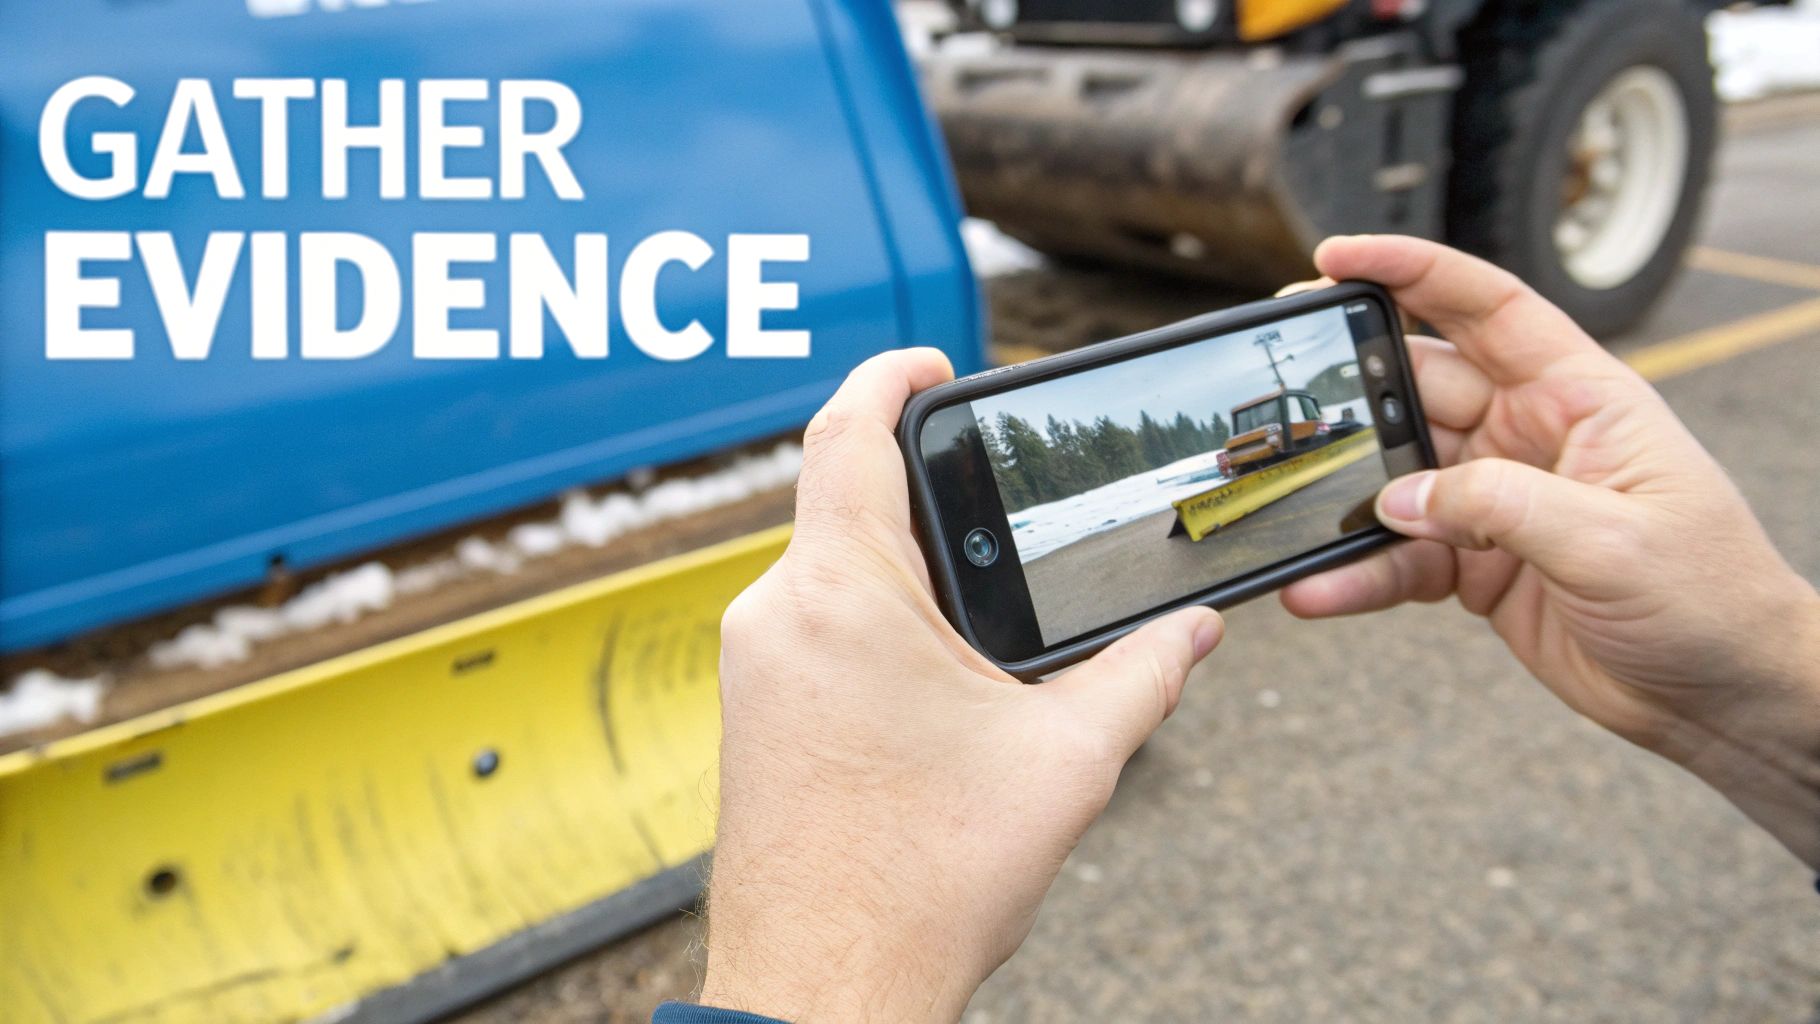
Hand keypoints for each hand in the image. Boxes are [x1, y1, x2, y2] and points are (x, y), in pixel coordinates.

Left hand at [700, 349, 1222, 1021]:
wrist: (822, 990)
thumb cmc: (921, 885)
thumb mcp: (1065, 765)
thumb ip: (1140, 676)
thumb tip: (1194, 632)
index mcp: (843, 597)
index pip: (848, 433)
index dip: (890, 377)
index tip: (932, 363)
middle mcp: (776, 617)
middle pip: (839, 497)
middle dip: (914, 480)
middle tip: (987, 484)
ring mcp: (752, 668)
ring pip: (824, 566)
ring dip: (897, 558)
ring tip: (980, 588)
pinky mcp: (751, 714)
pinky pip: (807, 623)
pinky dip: (868, 613)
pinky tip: (934, 665)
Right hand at [1280, 235, 1819, 866]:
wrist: (1722, 695)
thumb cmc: (1708, 598)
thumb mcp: (1612, 540)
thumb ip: (1499, 507)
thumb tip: (1399, 497)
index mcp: (1580, 397)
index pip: (1489, 308)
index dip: (1414, 271)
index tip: (1337, 255)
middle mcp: (1530, 437)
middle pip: (1421, 389)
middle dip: (1353, 387)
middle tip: (1288, 390)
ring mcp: (1499, 502)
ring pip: (1397, 479)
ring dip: (1345, 499)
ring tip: (1291, 512)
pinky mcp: (1476, 565)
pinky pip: (1400, 557)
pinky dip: (1357, 573)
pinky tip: (1318, 588)